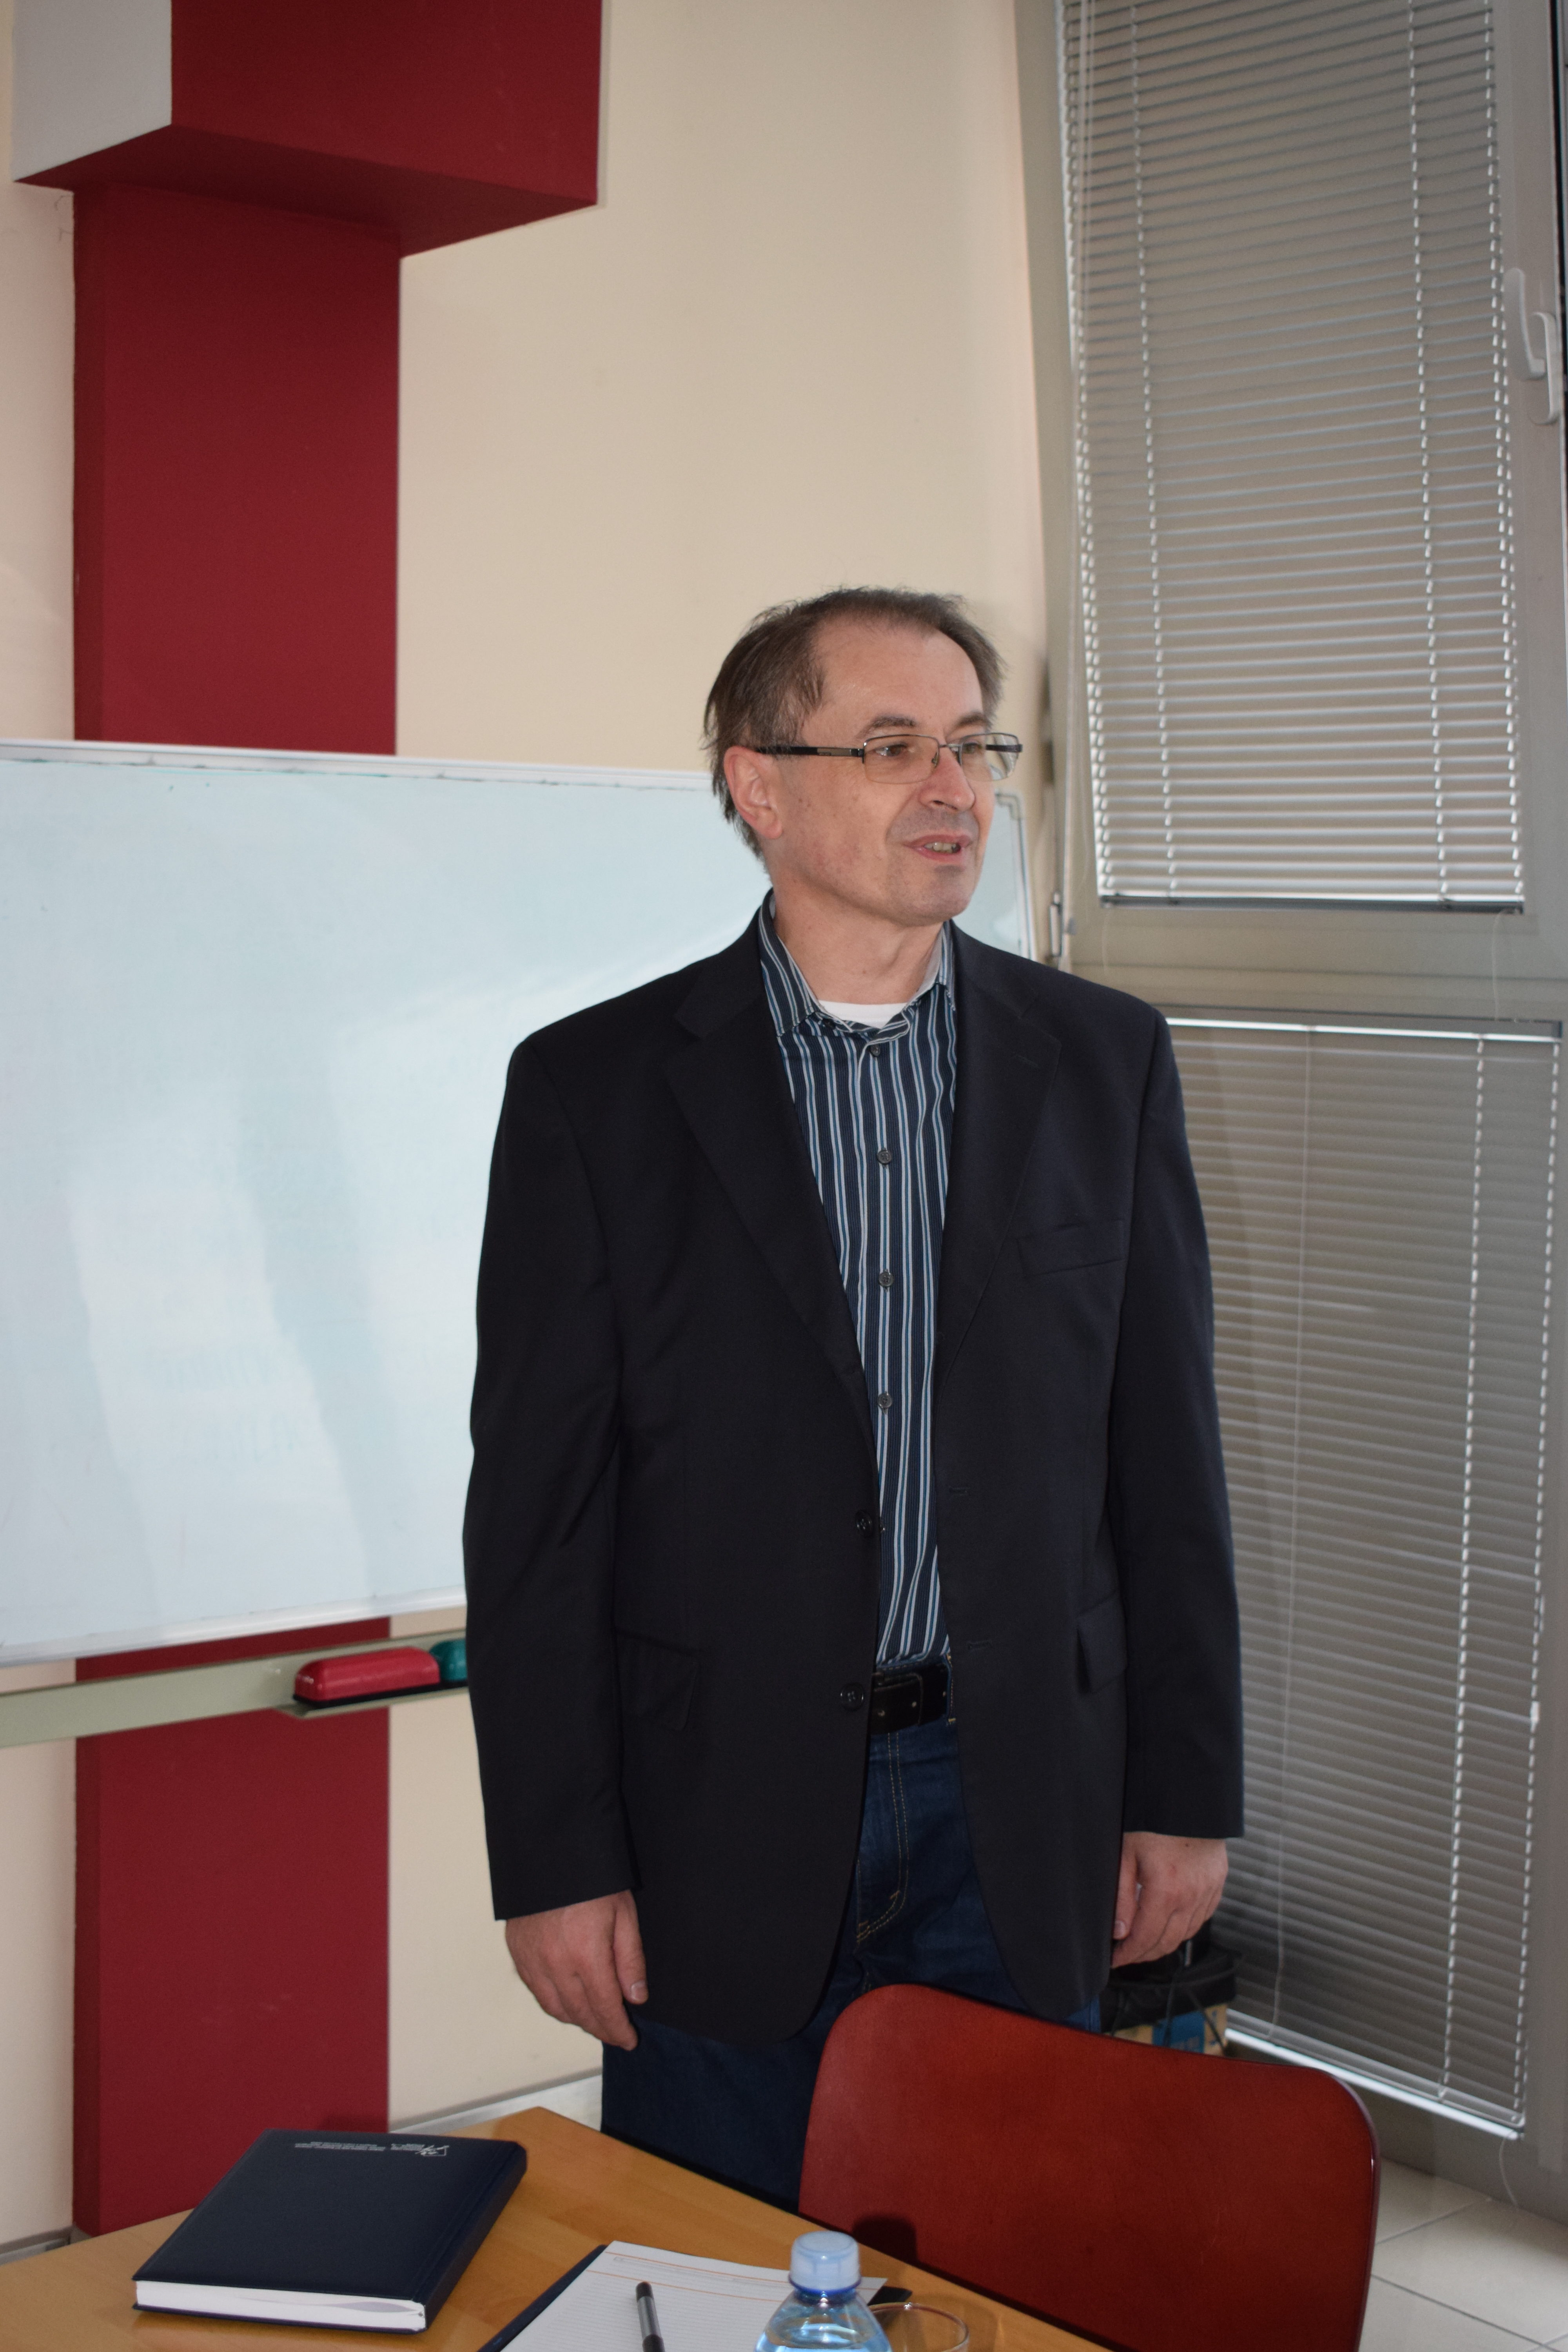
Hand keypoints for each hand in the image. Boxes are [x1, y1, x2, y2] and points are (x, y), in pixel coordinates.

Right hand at [504, 1890, 647, 2049]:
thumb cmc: (593, 1880)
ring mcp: (532, 1959)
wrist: (550, 1852)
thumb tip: (635, 1998)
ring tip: (595, 2021)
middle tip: (615, 2033)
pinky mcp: (517, 1952)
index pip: (604, 2007)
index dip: (617, 2029)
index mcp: (586, 1954)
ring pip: (555, 2008)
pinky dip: (554, 2004)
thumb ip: (630, 1959)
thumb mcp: (624, 1914)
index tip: (629, 2040)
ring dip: (577, 2020)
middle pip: (579, 2013)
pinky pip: (536, 1991)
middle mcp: (555, 1963)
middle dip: (600, 2028)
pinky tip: (568, 2003)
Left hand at [1111, 1832, 1227, 1967]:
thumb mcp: (1126, 1855)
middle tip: (1126, 1954)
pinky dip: (1184, 1927)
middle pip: (1167, 1943)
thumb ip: (1123, 1897)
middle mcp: (1191, 1896)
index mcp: (1166, 1890)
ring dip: (1164, 1944)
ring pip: (1186, 1934)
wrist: (1187, 1797)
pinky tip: (1170, 1924)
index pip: (1145, 1938)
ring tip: (1144, 1942)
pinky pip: (1201, 1918)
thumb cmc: (1153, 1821)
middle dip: (1143, 1954)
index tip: (1115, 1960)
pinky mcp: (1217, 1884)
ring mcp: (1208, 1891)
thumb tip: (1120, 1932)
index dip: (1128, 1954)